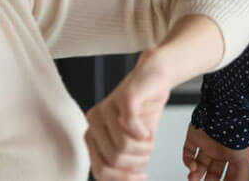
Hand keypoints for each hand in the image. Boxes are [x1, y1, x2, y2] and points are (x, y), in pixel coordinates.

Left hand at [85, 50, 170, 179]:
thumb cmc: (144, 111)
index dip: (124, 179)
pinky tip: (149, 129)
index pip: (101, 171)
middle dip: (137, 162)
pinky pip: (132, 128)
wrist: (156, 77)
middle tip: (147, 150)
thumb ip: (122, 161)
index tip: (141, 175)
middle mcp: (94, 120)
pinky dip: (146, 134)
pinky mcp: (123, 98)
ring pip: (123, 147)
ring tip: (149, 138)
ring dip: (144, 149)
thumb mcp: (131, 142)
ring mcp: (107, 107)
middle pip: (114, 161)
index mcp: (92, 133)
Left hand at [183, 124, 248, 180]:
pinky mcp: (194, 136)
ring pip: (198, 163)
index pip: (226, 174)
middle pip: (211, 171)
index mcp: (231, 155)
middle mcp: (218, 149)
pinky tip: (192, 166)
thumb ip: (240, 178)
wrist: (224, 114)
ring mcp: (206, 142)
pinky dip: (187, 161)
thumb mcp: (243, 161)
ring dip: (195, 174)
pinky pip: (188, 151)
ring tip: (193, 179)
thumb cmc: (236, 134)